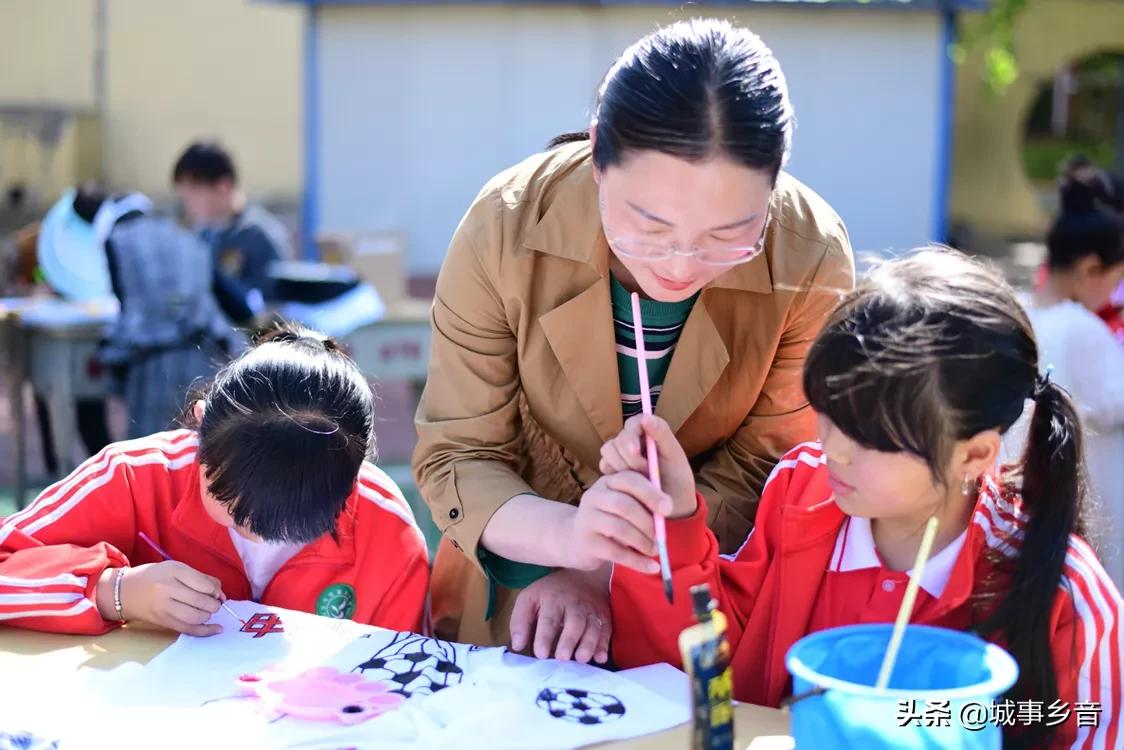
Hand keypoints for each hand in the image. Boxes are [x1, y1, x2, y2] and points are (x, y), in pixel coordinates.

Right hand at [97, 561, 223, 635]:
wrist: (124, 592)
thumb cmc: (154, 577)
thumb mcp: (176, 568)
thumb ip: (200, 578)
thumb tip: (221, 593)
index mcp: (173, 571)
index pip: (203, 584)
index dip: (216, 590)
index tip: (217, 591)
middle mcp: (167, 589)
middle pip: (201, 601)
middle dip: (214, 603)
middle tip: (215, 602)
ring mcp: (164, 608)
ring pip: (196, 616)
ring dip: (209, 615)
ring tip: (208, 610)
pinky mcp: (163, 622)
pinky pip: (188, 629)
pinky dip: (206, 631)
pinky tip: (216, 629)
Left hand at [510, 566, 611, 662]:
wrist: (583, 577)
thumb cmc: (550, 594)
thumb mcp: (529, 599)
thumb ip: (521, 621)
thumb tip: (518, 645)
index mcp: (553, 599)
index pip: (549, 618)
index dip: (545, 636)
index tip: (540, 654)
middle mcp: (574, 604)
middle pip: (573, 622)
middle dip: (568, 640)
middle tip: (562, 658)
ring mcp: (592, 610)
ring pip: (592, 627)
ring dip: (588, 643)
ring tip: (581, 659)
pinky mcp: (604, 617)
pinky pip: (607, 630)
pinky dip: (605, 644)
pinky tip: (601, 657)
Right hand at [564, 472, 671, 572]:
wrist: (576, 539)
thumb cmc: (610, 518)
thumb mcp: (623, 503)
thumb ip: (644, 502)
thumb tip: (666, 508)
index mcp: (607, 482)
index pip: (629, 480)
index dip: (651, 494)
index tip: (668, 510)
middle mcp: (594, 496)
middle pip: (624, 505)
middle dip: (647, 522)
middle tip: (661, 536)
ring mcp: (587, 518)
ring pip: (619, 528)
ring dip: (643, 542)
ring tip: (654, 550)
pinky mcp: (586, 542)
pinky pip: (615, 552)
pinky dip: (637, 561)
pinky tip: (652, 567)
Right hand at [599, 414, 696, 517]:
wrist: (670, 510)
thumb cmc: (678, 482)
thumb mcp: (675, 459)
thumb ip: (663, 435)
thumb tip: (647, 417)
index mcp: (650, 433)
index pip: (634, 423)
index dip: (631, 435)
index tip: (635, 451)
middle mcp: (633, 441)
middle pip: (618, 438)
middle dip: (630, 458)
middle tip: (645, 474)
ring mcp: (620, 455)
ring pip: (608, 450)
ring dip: (622, 467)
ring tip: (641, 482)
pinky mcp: (612, 469)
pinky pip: (604, 466)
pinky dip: (613, 475)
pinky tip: (627, 486)